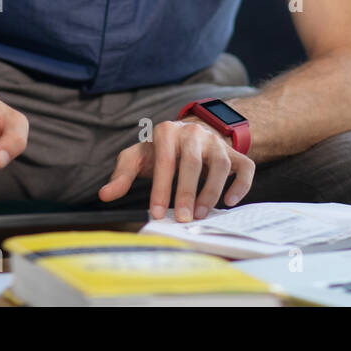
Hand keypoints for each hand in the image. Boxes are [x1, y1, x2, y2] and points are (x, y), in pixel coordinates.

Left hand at [97, 116, 254, 221]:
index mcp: (167, 131)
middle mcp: (194, 133)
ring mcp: (216, 142)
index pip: (165, 161)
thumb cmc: (160, 151)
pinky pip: (245, 166)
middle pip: (193, 163)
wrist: (189, 135)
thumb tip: (105, 195)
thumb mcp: (138, 157)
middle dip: (187, 193)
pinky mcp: (234, 153)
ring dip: (211, 192)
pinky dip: (240, 185)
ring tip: (201, 215)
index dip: (161, 188)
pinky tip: (229, 202)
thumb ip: (122, 174)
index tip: (156, 213)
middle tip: (182, 219)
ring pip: (220, 165)